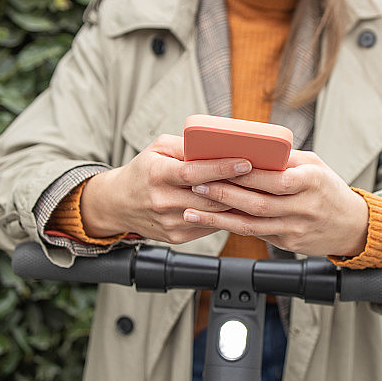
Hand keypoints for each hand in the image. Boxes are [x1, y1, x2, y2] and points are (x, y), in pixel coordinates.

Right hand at [80, 134, 252, 243]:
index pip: (193, 173)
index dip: (222, 168)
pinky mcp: (176, 237)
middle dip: (238, 187)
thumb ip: (186, 145)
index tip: (246, 161)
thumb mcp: (157, 149)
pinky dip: (225, 216)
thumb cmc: (143, 171)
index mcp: (157, 174)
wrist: (118, 204)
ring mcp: (169, 222)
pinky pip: (209, 227)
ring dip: (236, 203)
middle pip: (209, 197)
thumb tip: (219, 142)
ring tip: (257, 190)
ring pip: (213, 214)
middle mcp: (162, 201)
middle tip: (263, 176)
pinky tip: (239, 205)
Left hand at [183, 150, 369, 256]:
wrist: (353, 226)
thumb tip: (249, 147)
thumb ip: (284, 159)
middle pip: (257, 202)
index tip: (218, 165)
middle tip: (197, 184)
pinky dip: (232, 227)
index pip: (272, 178)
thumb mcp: (314, 165)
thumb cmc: (329, 189)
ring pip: (251, 224)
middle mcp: (304, 207)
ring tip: (193, 208)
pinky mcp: (288, 244)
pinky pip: (256, 235)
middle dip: (223, 194)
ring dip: (219, 217)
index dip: (244, 174)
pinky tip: (212, 221)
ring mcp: (296, 229)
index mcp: (311, 181)